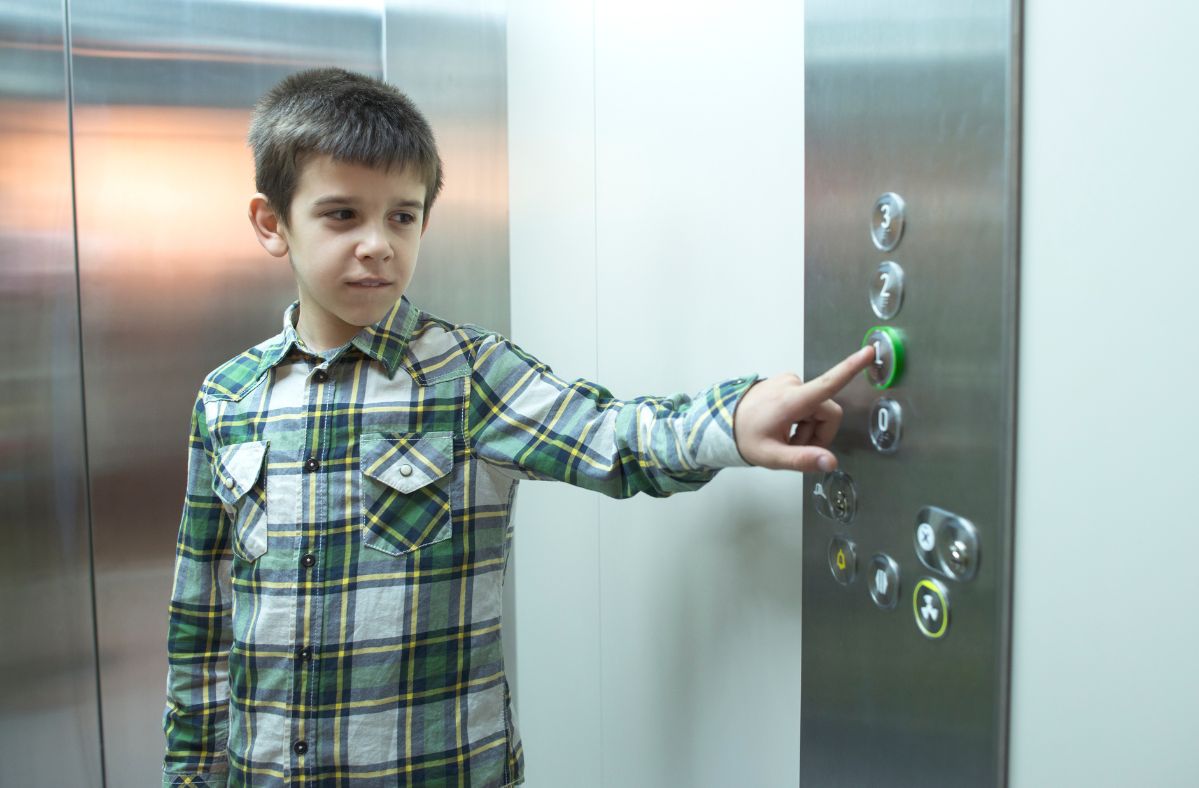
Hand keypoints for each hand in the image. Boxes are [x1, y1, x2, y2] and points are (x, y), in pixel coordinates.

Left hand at [733, 346, 875, 472]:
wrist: (720, 424)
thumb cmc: (745, 439)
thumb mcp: (772, 456)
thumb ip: (802, 459)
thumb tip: (831, 462)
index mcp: (791, 400)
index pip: (828, 383)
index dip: (852, 368)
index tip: (870, 351)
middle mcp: (793, 384)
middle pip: (828, 412)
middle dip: (818, 434)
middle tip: (795, 447)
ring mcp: (789, 381)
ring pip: (818, 409)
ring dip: (808, 428)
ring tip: (784, 438)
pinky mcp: (787, 382)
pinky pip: (808, 403)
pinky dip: (801, 420)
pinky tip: (782, 428)